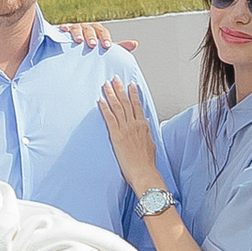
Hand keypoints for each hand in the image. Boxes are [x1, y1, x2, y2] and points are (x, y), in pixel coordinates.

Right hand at [58, 21, 136, 53]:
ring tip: (79, 41)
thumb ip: (118, 47)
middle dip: (91, 36)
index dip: (105, 38)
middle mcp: (86, 28)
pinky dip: (63, 29)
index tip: (107, 46)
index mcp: (97, 31)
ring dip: (78, 33)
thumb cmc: (92, 50)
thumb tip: (135, 44)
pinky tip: (63, 30)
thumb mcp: (104, 49)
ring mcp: (74, 29)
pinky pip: (63, 29)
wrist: (76, 51)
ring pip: (77, 27)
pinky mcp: (64, 32)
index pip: (103, 31)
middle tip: (93, 45)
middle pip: (90, 28)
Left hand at [99, 76, 161, 191]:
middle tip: (116, 78)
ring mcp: (126, 129)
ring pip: (118, 107)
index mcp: (143, 126)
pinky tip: (100, 100)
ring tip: (106, 85)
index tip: (131, 85)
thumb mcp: (151, 144)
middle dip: (120, 89)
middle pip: (127, 102)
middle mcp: (135, 124)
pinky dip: (105, 108)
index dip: (134, 94)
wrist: (144, 172)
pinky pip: (109, 118)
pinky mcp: (117, 135)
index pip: (138, 106)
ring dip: (111, 94)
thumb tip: (145, 129)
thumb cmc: (147, 163)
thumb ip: (146, 134)